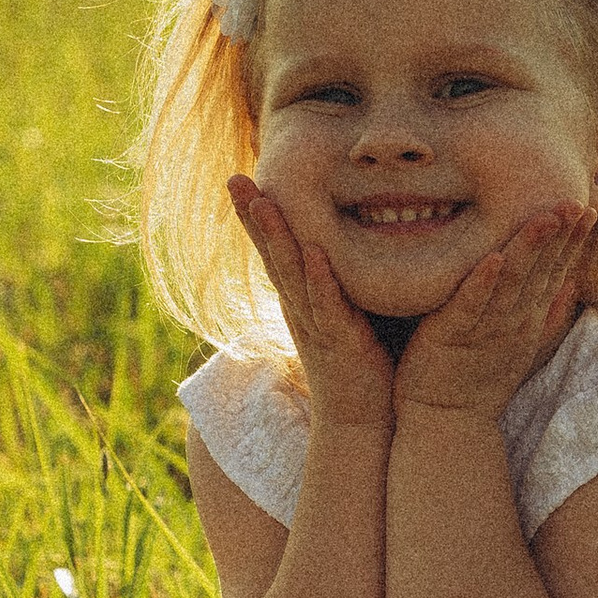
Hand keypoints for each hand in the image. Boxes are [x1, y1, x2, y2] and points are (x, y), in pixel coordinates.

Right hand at [229, 176, 396, 433]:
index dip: (256, 214)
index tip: (242, 176)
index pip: (274, 247)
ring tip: (262, 201)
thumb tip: (360, 237)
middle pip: (271, 253)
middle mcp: (300, 306)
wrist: (363, 420)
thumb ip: (345, 277)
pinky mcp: (339, 343)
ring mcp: (316, 324)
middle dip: (252, 215)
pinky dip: (318, 280)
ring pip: (290, 274)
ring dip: (275, 237)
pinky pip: (326, 306)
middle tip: (234, 178)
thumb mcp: (349, 310)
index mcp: (301, 296)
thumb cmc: (363, 362)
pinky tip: (313, 253)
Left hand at [392, 205, 591, 422]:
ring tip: (544, 218)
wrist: (448, 421)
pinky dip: (482, 282)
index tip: (587, 208)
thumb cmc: (479, 380)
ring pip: (511, 283)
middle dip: (559, 236)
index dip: (572, 241)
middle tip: (575, 201)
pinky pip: (471, 305)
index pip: (555, 272)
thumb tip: (572, 282)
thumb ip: (547, 313)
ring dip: (528, 249)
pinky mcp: (453, 335)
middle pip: (541, 272)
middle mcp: (513, 321)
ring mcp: (486, 329)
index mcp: (527, 318)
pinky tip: (494, 258)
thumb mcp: (521, 344)